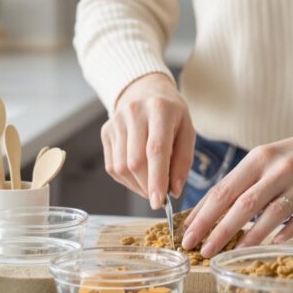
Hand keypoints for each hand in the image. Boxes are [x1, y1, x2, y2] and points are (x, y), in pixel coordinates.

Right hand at [101, 72, 195, 208]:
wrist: (145, 91)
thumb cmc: (171, 114)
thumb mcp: (187, 131)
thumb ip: (183, 161)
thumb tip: (173, 190)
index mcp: (160, 109)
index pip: (155, 149)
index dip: (157, 179)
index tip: (159, 202)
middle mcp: (134, 112)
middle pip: (135, 161)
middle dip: (147, 186)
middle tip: (159, 196)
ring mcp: (116, 121)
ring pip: (121, 167)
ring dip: (136, 185)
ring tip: (150, 185)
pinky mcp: (106, 132)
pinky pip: (113, 166)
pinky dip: (126, 179)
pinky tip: (138, 176)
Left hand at [181, 122, 292, 256]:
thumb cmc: (291, 158)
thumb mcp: (262, 161)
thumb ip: (236, 185)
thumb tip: (201, 214)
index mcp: (258, 159)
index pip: (224, 190)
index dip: (203, 215)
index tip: (187, 235)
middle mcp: (279, 169)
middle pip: (243, 204)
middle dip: (219, 230)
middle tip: (201, 250)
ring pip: (271, 215)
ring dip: (249, 238)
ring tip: (230, 254)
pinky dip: (284, 234)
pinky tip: (271, 245)